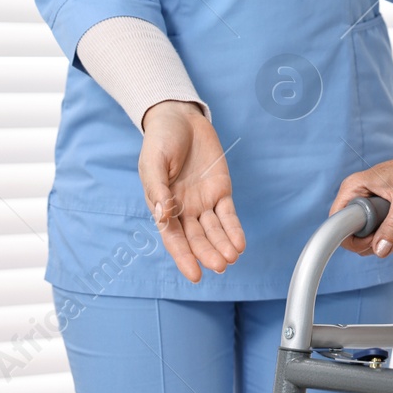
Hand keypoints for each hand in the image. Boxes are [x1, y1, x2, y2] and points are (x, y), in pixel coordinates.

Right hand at [138, 100, 246, 282]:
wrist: (179, 117)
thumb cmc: (160, 140)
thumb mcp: (153, 163)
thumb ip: (158, 190)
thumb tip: (163, 216)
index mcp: (163, 206)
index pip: (174, 238)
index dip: (184, 258)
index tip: (195, 275)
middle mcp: (184, 209)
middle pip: (197, 238)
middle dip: (208, 253)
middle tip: (220, 266)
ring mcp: (203, 201)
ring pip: (214, 230)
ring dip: (222, 245)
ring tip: (231, 258)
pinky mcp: (220, 189)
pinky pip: (228, 214)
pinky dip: (234, 229)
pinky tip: (239, 243)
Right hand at [330, 126, 392, 257]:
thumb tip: (380, 250)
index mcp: (355, 188)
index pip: (338, 224)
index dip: (356, 240)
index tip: (378, 239)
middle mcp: (361, 199)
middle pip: (360, 238)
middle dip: (386, 241)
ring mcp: (374, 208)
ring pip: (378, 241)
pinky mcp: (388, 214)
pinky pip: (390, 237)